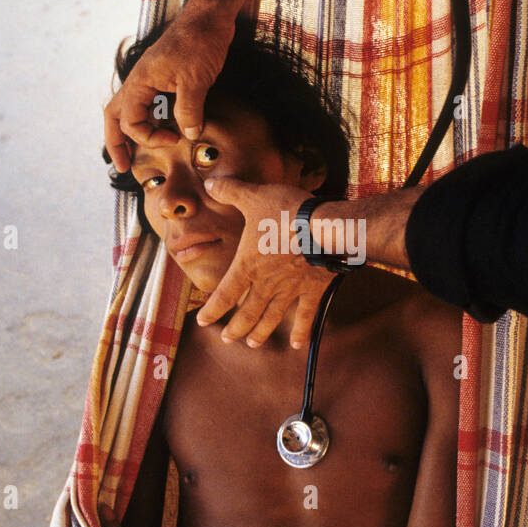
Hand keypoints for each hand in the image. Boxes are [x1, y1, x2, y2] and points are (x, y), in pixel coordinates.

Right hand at [103, 2, 235, 171]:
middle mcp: (138, 81)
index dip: (151, 138)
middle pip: (113, 116)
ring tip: (134, 153)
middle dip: (116, 143)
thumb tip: (188, 135)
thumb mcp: (196, 82)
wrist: (210, 16)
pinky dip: (147, 118)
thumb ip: (188, 112)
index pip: (131, 122)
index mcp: (140, 82)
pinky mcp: (161, 76)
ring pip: (126, 108)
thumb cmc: (200, 42)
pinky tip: (160, 128)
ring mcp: (148, 78)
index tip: (176, 140)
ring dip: (128, 131)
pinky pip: (145, 102)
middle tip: (123, 167)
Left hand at [196, 179, 333, 348]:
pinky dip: (303, 331)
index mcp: (247, 266)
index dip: (212, 310)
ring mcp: (291, 290)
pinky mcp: (313, 290)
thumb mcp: (254, 196)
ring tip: (253, 344)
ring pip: (272, 318)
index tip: (203, 321)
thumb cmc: (286, 212)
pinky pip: (307, 316)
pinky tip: (299, 344)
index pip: (224, 294)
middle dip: (236, 328)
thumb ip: (231, 190)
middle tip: (228, 338)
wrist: (324, 227)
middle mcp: (266, 284)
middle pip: (247, 314)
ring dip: (261, 333)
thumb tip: (210, 182)